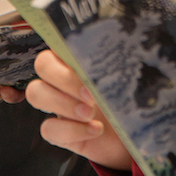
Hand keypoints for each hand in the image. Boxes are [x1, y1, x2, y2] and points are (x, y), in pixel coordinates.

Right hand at [24, 49, 131, 170]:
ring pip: (35, 93)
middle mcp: (63, 78)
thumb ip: (116, 60)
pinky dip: (72, 131)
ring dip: (62, 104)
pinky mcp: (58, 131)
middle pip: (42, 65)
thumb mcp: (128, 75)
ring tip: (90, 114)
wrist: (139, 134)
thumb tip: (117, 45)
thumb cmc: (133, 98)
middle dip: (64, 80)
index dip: (68, 51)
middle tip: (90, 95)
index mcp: (79, 59)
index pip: (59, 41)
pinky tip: (95, 130)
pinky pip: (47, 129)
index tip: (90, 66)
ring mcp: (57, 104)